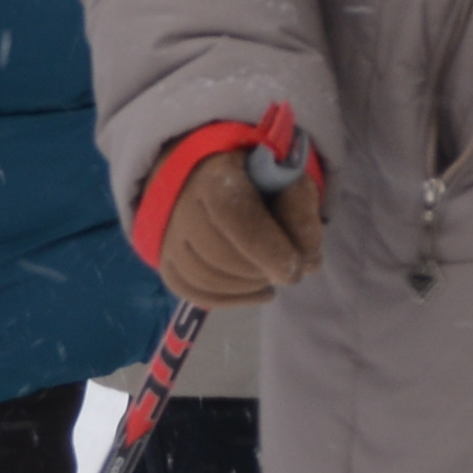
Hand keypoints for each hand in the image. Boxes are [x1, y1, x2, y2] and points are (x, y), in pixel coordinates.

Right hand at [149, 127, 327, 309]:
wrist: (212, 174)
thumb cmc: (258, 177)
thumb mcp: (289, 179)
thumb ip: (301, 211)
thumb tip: (307, 263)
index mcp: (215, 175)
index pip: (235, 215)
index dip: (268, 248)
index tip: (296, 268)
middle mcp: (181, 204)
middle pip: (219, 254)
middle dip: (260, 270)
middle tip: (287, 269)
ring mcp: (168, 235)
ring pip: (205, 278)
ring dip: (247, 285)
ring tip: (271, 275)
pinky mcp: (166, 260)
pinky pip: (193, 291)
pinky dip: (231, 298)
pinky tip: (259, 291)